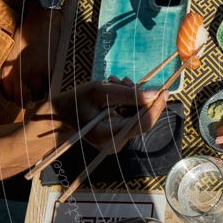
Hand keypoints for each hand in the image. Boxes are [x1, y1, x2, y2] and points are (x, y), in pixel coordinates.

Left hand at [1, 6, 60, 105]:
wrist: (42, 19)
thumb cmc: (26, 31)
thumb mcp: (13, 50)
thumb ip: (13, 66)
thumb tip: (18, 79)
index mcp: (9, 69)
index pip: (9, 92)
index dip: (14, 97)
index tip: (18, 96)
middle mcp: (21, 74)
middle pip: (22, 98)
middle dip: (26, 101)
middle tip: (30, 100)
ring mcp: (37, 73)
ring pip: (39, 94)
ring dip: (40, 93)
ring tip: (41, 90)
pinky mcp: (51, 70)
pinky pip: (51, 84)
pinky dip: (51, 85)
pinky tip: (51, 80)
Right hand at [45, 77, 167, 150]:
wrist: (58, 115)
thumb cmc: (75, 101)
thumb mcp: (100, 91)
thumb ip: (129, 94)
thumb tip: (155, 94)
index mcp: (108, 135)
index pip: (142, 123)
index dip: (156, 107)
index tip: (164, 90)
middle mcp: (115, 143)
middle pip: (142, 119)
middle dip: (140, 97)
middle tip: (125, 80)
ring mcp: (117, 141)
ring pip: (137, 116)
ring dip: (132, 97)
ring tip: (114, 81)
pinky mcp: (117, 135)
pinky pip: (130, 117)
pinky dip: (127, 102)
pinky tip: (116, 89)